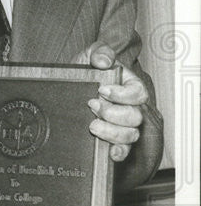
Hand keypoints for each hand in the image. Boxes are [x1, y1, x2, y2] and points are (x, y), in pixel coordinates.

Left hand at [74, 42, 146, 162]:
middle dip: (113, 113)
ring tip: (92, 125)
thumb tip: (104, 61)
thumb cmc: (84, 72)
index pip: (138, 92)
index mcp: (128, 86)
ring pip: (131, 134)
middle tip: (92, 105)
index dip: (123, 94)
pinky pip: (124, 150)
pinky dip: (119, 153)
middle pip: (135, 116)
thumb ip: (99, 52)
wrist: (67, 89)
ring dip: (112, 132)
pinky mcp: (113, 139)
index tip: (102, 89)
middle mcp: (129, 106)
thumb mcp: (89, 56)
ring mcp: (122, 124)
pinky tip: (111, 153)